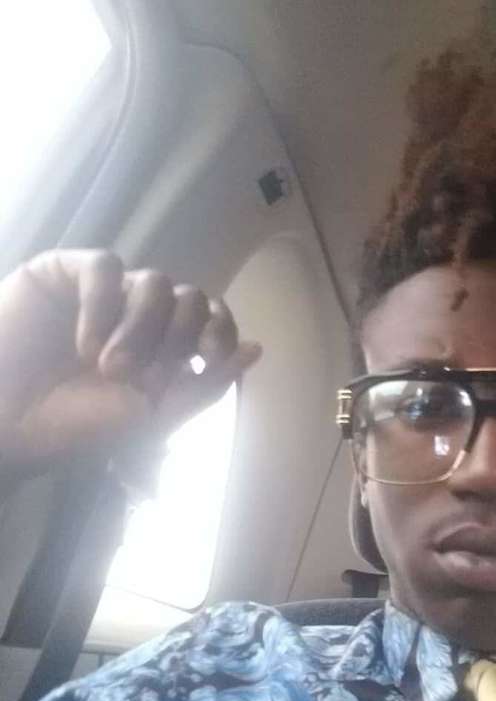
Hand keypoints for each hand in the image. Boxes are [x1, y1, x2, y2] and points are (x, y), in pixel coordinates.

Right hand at [0, 250, 260, 490]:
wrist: (2, 425)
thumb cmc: (74, 428)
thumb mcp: (152, 416)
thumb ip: (204, 384)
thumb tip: (258, 349)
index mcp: (166, 349)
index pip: (214, 318)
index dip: (222, 328)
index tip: (211, 356)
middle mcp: (141, 317)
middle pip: (191, 297)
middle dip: (174, 336)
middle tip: (135, 375)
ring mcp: (104, 295)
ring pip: (154, 281)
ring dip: (139, 326)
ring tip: (105, 367)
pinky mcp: (63, 275)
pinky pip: (104, 266)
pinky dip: (102, 302)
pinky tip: (83, 342)